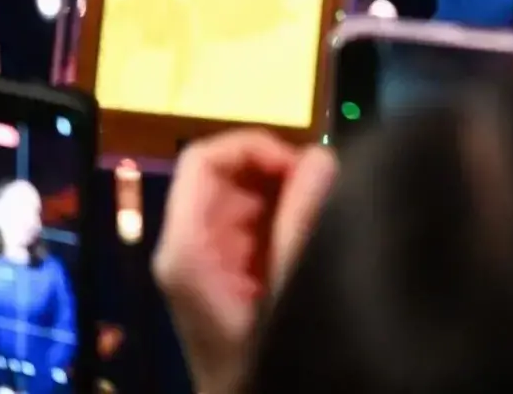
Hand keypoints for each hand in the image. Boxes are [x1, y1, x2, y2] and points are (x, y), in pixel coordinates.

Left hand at [152, 131, 337, 393]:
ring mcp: (211, 257)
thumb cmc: (260, 365)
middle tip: (326, 189)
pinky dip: (290, 211)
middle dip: (279, 169)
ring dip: (289, 189)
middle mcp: (190, 246)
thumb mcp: (286, 296)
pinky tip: (316, 230)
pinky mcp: (234, 267)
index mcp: (185, 250)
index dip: (254, 147)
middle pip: (227, 173)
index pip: (203, 160)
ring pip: (246, 191)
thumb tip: (321, 158)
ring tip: (327, 210)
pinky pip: (259, 217)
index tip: (304, 164)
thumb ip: (300, 225)